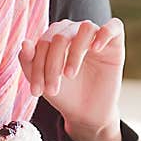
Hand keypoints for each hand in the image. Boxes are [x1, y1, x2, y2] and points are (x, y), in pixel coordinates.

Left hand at [19, 18, 124, 140]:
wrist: (86, 114)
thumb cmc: (64, 94)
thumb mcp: (41, 80)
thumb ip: (29, 61)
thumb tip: (24, 42)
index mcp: (55, 36)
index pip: (44, 41)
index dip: (37, 65)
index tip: (36, 92)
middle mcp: (75, 31)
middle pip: (61, 35)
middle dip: (52, 64)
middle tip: (52, 89)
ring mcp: (95, 36)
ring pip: (85, 28)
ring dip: (75, 52)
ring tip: (70, 75)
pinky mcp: (115, 44)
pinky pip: (114, 26)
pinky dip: (105, 33)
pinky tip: (96, 49)